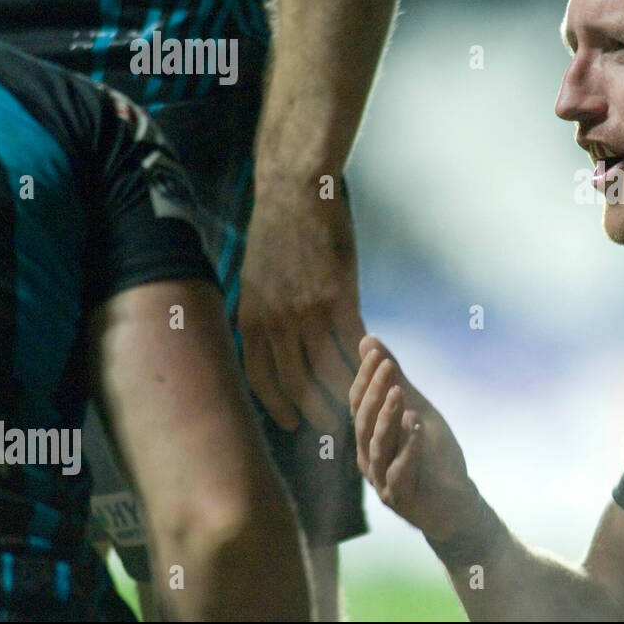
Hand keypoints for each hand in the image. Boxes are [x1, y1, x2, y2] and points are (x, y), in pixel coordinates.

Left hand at [238, 179, 364, 431]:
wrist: (295, 193)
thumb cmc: (277, 231)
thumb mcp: (254, 277)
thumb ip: (263, 312)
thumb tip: (272, 340)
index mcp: (251, 318)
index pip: (261, 379)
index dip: (278, 406)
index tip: (292, 422)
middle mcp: (276, 323)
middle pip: (297, 385)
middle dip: (316, 412)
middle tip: (333, 431)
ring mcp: (308, 313)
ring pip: (329, 372)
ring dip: (345, 396)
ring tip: (359, 410)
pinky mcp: (339, 299)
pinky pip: (353, 345)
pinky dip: (364, 363)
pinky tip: (373, 372)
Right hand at [350, 335, 474, 539]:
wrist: (455, 501)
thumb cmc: (431, 454)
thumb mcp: (415, 408)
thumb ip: (394, 379)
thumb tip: (368, 339)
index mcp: (368, 438)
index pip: (359, 404)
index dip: (365, 378)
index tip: (377, 352)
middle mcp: (369, 459)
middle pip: (364, 423)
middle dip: (375, 392)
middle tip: (387, 366)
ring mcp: (383, 481)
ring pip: (378, 448)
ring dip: (388, 419)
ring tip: (400, 394)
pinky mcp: (403, 499)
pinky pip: (400, 473)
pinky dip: (409, 449)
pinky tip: (417, 427)